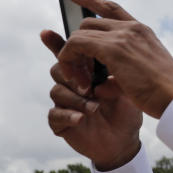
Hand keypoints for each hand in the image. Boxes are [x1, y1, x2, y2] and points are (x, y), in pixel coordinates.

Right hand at [42, 30, 143, 170]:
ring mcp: (65, 104)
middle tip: (90, 85)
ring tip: (95, 107)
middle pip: (58, 68)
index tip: (46, 32)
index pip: (70, 53)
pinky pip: (54, 115)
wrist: (126, 140)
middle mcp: (72, 85)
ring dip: (75, 98)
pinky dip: (68, 115)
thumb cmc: (127, 110)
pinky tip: (81, 118)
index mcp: (86, 72)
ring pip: (56, 90)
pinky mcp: (61, 124)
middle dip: (72, 73)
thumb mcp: (125, 86)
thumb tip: (99, 55)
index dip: (57, 43)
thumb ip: (112, 70)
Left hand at [55, 0, 172, 118]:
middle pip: (88, 23)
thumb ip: (118, 76)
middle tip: (78, 72)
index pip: (109, 8)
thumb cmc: (164, 93)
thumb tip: (99, 85)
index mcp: (140, 31)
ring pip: (79, 34)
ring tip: (80, 81)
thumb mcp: (142, 75)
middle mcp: (131, 28)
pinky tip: (79, 81)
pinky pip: (76, 44)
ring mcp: (122, 36)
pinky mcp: (113, 48)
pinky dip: (69, 60)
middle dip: (76, 45)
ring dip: (72, 57)